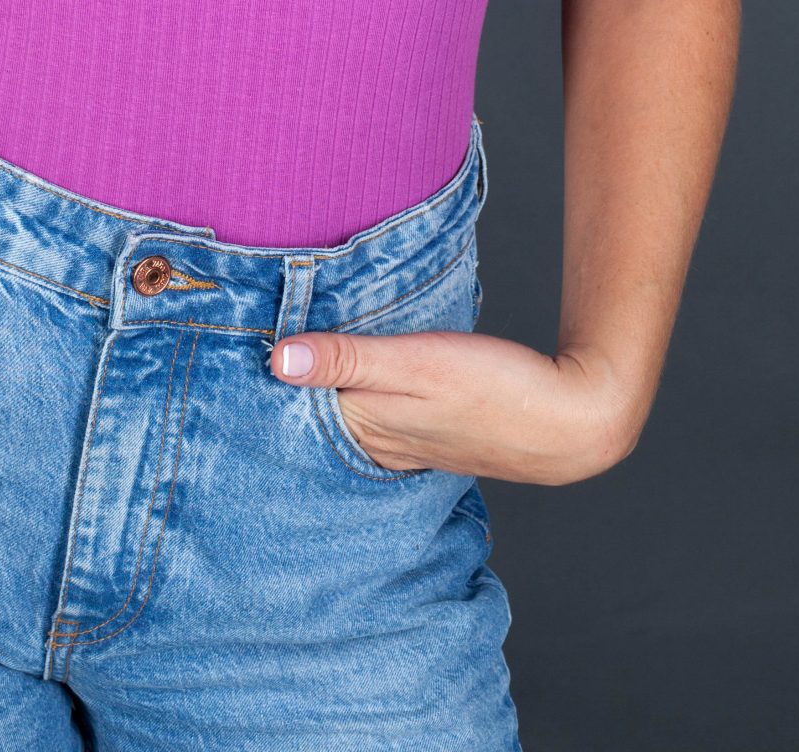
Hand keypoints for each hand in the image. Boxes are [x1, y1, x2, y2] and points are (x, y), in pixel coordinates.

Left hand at [268, 328, 643, 483]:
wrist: (573, 419)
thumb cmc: (496, 387)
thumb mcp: (417, 362)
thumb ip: (349, 358)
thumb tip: (276, 360)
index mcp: (369, 423)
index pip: (298, 406)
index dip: (264, 381)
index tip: (226, 355)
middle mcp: (382, 441)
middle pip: (317, 415)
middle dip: (284, 392)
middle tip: (237, 360)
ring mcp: (409, 442)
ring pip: (347, 416)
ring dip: (321, 395)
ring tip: (285, 368)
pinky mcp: (434, 433)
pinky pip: (379, 419)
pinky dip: (359, 400)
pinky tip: (356, 387)